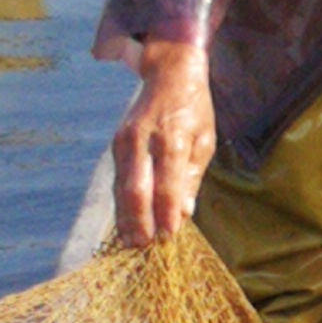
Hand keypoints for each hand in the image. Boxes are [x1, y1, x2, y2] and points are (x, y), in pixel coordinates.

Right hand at [112, 38, 218, 244]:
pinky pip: (118, 180)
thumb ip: (192, 178)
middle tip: (145, 247)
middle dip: (140, 221)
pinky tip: (126, 222)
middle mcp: (143, 140)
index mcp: (172, 139)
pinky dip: (122, 203)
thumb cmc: (194, 111)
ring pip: (122, 187)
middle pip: (137, 189)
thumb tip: (184, 213)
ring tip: (132, 243)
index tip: (169, 236)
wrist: (169, 75)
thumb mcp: (205, 141)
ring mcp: (125, 142)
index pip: (168, 183)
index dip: (167, 212)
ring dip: (126, 217)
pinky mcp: (116, 145)